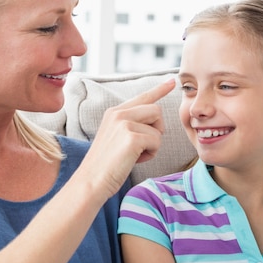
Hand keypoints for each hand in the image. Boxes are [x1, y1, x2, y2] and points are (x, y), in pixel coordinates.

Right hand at [76, 78, 175, 199]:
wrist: (90, 181)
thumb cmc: (106, 165)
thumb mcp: (115, 137)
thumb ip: (131, 125)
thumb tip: (155, 123)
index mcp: (114, 112)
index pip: (143, 96)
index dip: (160, 89)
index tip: (173, 81)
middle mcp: (119, 113)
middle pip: (156, 111)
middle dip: (157, 130)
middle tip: (144, 145)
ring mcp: (124, 123)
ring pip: (158, 128)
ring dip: (153, 144)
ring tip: (135, 154)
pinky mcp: (131, 137)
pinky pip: (156, 142)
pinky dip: (150, 154)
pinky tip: (135, 160)